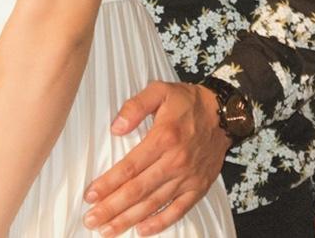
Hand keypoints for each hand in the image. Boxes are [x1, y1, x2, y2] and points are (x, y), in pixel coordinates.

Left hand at [82, 82, 228, 235]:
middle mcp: (176, 161)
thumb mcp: (160, 91)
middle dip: (112, 208)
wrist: (224, 113)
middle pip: (138, 190)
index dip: (108, 183)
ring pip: (154, 204)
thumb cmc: (188, 101)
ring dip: (129, 219)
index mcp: (164, 137)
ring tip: (108, 230)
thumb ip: (136, 106)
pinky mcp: (199, 187)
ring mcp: (188, 177)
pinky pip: (178, 210)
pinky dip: (160, 223)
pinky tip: (142, 231)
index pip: (130, 167)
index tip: (90, 195)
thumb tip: (116, 128)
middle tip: (91, 220)